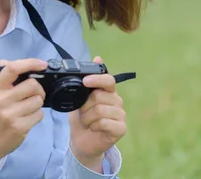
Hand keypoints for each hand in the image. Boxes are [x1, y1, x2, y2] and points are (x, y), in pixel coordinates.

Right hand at [0, 58, 47, 169]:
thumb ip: (6, 76)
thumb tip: (24, 63)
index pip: (12, 68)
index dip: (30, 63)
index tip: (43, 64)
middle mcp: (1, 99)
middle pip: (32, 85)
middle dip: (39, 90)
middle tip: (34, 95)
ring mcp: (9, 113)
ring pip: (38, 100)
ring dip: (38, 104)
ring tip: (28, 108)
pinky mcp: (18, 126)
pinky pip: (39, 114)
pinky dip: (37, 115)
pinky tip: (28, 118)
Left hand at [69, 56, 126, 172]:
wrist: (81, 142)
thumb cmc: (82, 119)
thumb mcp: (79, 98)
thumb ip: (87, 80)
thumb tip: (98, 57)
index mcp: (108, 91)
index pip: (108, 80)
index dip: (97, 79)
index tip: (84, 81)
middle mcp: (116, 101)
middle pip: (100, 96)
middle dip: (85, 106)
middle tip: (82, 113)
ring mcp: (121, 115)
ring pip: (100, 110)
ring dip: (87, 117)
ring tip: (87, 122)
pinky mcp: (121, 128)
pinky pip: (105, 122)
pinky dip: (94, 126)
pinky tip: (94, 128)